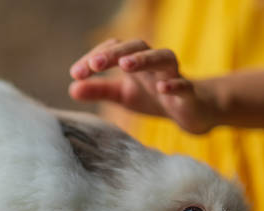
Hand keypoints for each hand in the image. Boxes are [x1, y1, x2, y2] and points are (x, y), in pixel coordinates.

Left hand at [69, 39, 219, 133]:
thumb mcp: (123, 95)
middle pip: (138, 45)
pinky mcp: (189, 93)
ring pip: (164, 57)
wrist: (192, 111)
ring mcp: (174, 75)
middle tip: (95, 64)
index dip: (95, 58)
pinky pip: (184, 84)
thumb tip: (71, 89)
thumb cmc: (154, 97)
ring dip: (144, 59)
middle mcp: (154, 63)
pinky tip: (162, 87)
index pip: (114, 49)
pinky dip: (174, 84)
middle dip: (115, 52)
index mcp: (136, 61)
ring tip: (126, 65)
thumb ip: (99, 91)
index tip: (76, 74)